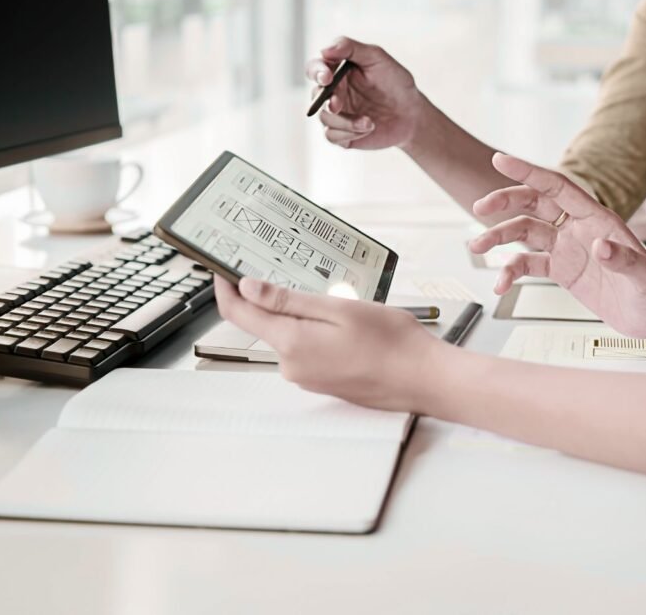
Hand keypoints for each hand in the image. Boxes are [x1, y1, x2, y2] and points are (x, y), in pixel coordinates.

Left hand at [214, 276, 442, 411]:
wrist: (423, 379)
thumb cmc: (391, 343)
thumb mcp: (338, 309)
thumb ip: (289, 300)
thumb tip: (248, 289)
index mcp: (292, 344)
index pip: (239, 314)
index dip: (226, 288)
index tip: (222, 267)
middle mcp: (292, 366)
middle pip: (264, 324)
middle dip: (268, 296)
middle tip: (281, 265)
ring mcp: (307, 376)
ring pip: (287, 335)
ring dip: (296, 313)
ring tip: (325, 292)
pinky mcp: (322, 380)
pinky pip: (305, 348)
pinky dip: (311, 329)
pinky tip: (339, 319)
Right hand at [306, 36, 426, 149]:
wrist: (412, 114)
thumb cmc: (395, 83)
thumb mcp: (377, 58)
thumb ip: (351, 48)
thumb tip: (325, 50)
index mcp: (337, 71)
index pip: (315, 68)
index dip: (316, 71)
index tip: (327, 77)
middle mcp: (333, 92)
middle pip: (315, 95)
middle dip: (327, 100)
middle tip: (337, 105)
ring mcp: (337, 114)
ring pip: (323, 117)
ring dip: (344, 120)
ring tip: (369, 122)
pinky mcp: (342, 134)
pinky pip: (332, 135)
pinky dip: (349, 132)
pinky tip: (368, 127)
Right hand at [470, 153, 645, 338]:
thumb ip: (624, 260)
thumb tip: (600, 247)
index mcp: (597, 218)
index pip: (557, 187)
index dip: (528, 172)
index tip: (500, 160)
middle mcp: (579, 228)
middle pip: (534, 204)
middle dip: (505, 202)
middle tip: (479, 207)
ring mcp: (569, 249)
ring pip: (525, 233)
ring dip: (499, 237)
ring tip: (476, 247)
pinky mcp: (563, 271)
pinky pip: (529, 265)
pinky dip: (510, 272)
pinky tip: (500, 285)